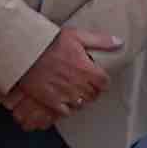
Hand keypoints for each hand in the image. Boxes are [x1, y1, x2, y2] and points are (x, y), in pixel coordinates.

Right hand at [3, 23, 121, 132]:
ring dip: (80, 99)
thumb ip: (100, 40)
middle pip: (94, 95)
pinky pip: (65, 112)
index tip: (97, 78)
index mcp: (87, 70)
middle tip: (86, 85)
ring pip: (81, 104)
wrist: (26, 52)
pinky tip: (63, 100)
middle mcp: (79, 85)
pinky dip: (67, 108)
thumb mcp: (76, 35)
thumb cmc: (50, 42)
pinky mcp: (52, 101)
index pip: (104, 83)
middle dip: (92, 90)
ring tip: (75, 92)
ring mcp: (65, 94)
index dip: (102, 81)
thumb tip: (119, 42)